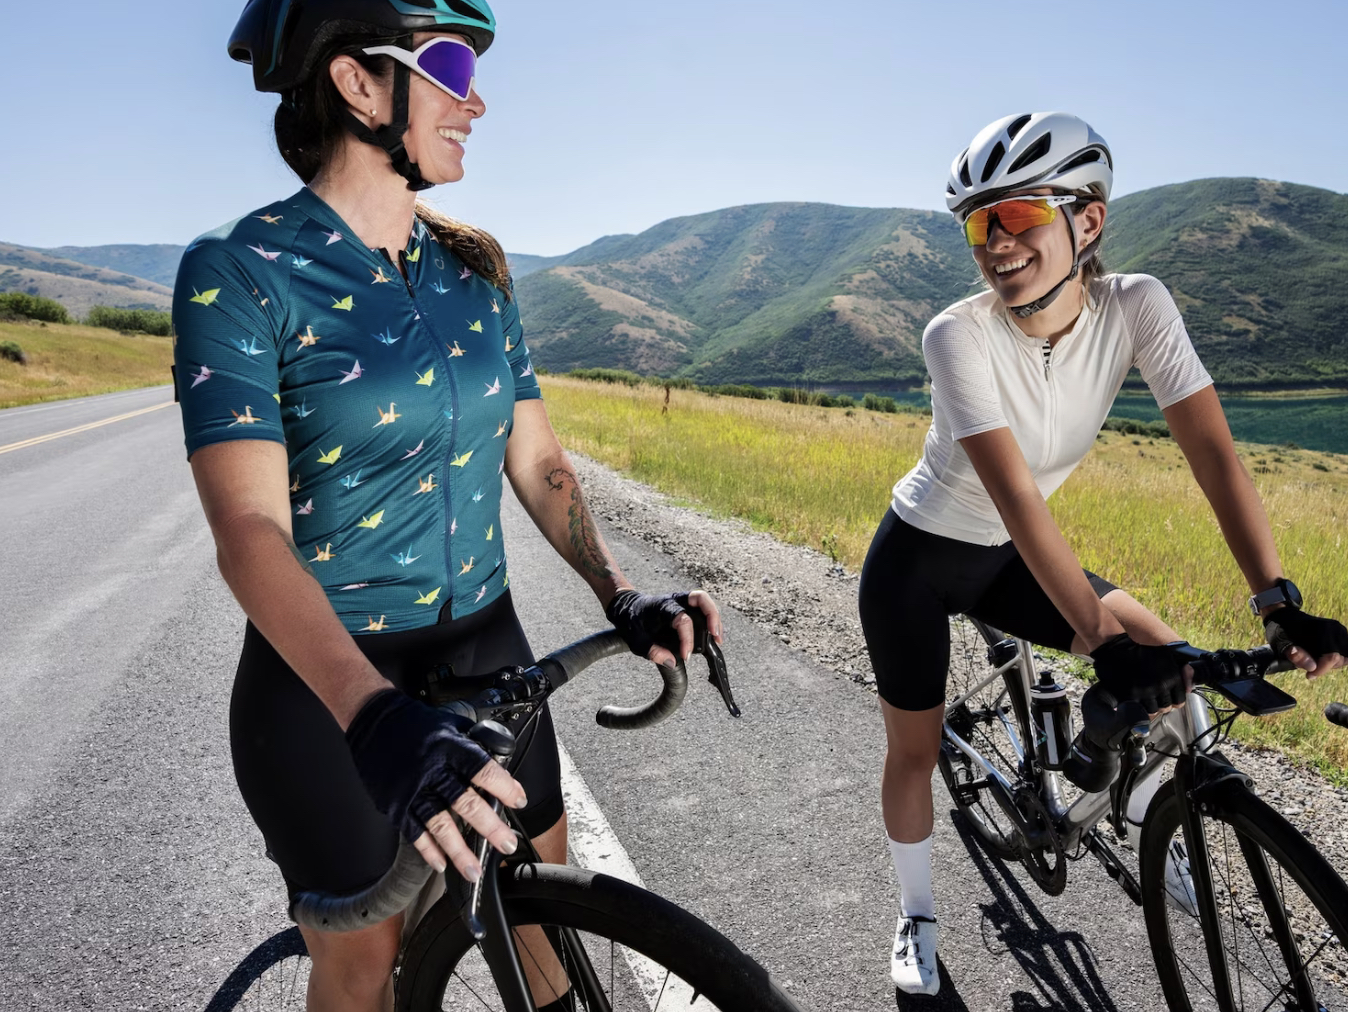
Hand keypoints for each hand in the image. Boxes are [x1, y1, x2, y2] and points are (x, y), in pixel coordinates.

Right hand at [345, 689, 525, 881]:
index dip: (504, 787)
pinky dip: (428, 850)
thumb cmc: (416, 723)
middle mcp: (431, 770)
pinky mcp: (394, 804)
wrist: (374, 721)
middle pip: (465, 803)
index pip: (482, 770)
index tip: (519, 801)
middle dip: (489, 827)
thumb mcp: (451, 723)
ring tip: (474, 869)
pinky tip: (441, 864)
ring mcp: (411, 789)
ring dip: (459, 850)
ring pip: (439, 824)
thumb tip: (498, 765)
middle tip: (506, 844)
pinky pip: (414, 832)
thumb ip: (473, 745)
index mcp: (449, 747)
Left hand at [605, 588, 724, 669]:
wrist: (625, 607)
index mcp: (661, 606)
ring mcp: (680, 601)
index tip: (685, 655)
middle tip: (716, 636)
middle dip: (712, 616)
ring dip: (715, 619)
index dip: (687, 639)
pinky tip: (713, 635)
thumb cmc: (631, 622)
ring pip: (704, 602)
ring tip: (718, 639)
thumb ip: (653, 652)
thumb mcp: (636, 641)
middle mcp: (674, 599)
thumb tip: (672, 662)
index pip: (682, 619)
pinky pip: (702, 608)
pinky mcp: (684, 606)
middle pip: (701, 598)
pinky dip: (710, 620)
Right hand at [1090, 633, 1188, 715]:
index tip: (1166, 698)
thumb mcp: (1166, 655)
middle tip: (1153, 698)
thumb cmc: (1142, 651)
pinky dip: (1137, 708)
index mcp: (1172, 676)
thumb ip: (1182, 671)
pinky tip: (1135, 702)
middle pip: (1166, 707)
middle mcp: (1161, 685)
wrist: (1117, 647)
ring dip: (1149, 707)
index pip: (1179, 701)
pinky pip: (1139, 710)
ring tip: (1144, 700)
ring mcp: (1145, 692)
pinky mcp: (1130, 696)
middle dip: (1160, 704)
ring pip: (1153, 711)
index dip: (1172, 700)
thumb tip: (1190, 687)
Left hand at [1263, 608, 1347, 677]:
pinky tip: (1321, 657)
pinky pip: (1345, 654)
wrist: (1287, 618)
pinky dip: (1335, 659)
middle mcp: (1335, 628)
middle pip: (1339, 659)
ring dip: (1330, 663)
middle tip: (1307, 663)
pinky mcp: (1343, 635)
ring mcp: (1341, 630)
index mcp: (1323, 629)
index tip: (1309, 675)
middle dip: (1324, 666)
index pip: (1332, 657)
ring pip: (1344, 658)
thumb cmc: (1282, 631)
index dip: (1321, 669)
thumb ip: (1296, 657)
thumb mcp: (1283, 645)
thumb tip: (1312, 667)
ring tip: (1313, 658)